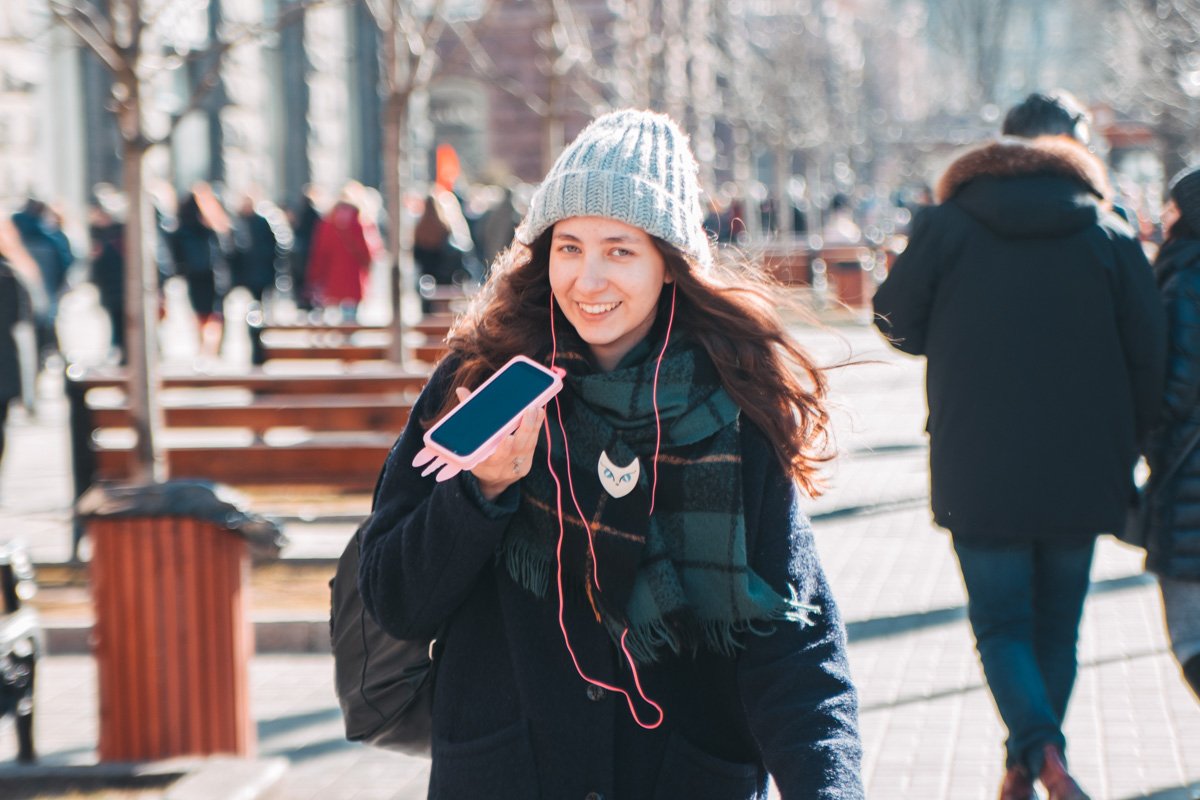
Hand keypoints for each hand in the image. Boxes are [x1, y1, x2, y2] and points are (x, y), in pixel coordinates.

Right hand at [455, 386, 545, 501]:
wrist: (491, 481)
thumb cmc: (478, 455)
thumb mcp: (469, 444)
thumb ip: (465, 417)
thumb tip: (461, 390)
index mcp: (486, 464)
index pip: (496, 457)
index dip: (504, 448)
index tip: (508, 437)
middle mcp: (503, 466)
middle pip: (517, 448)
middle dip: (525, 429)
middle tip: (530, 410)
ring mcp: (517, 466)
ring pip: (528, 445)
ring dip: (534, 425)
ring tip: (536, 407)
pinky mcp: (527, 464)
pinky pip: (532, 446)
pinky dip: (536, 429)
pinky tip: (538, 414)